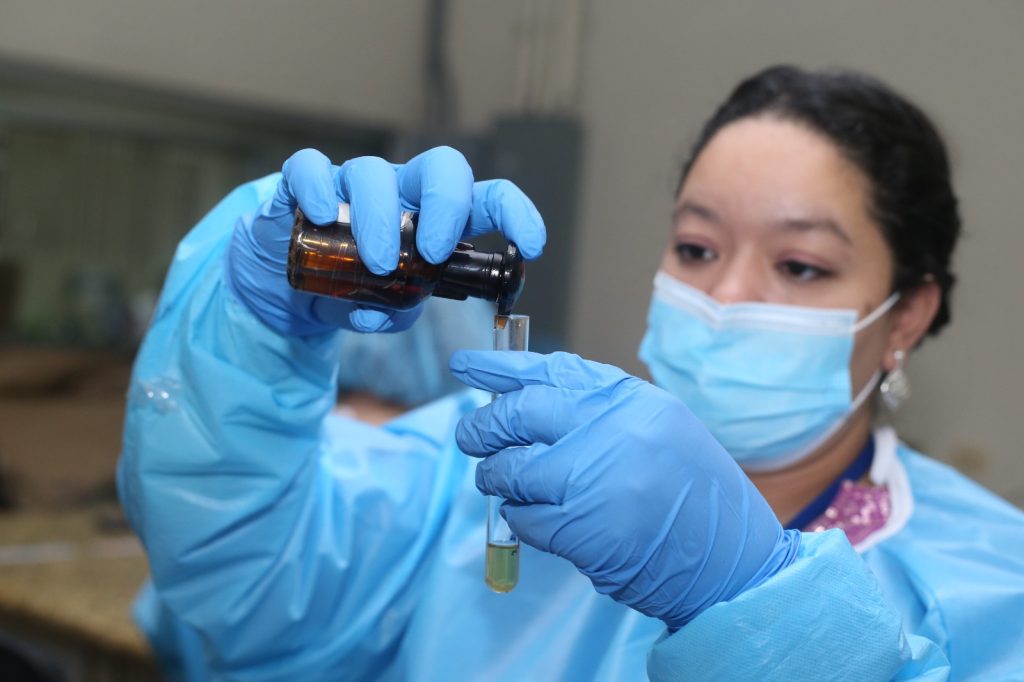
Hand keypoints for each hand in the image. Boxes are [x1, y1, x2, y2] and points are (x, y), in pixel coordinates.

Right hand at [225, 147, 545, 334]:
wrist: (285, 286)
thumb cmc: (348, 288)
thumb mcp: (379, 309)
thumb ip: (392, 311)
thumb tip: (383, 314)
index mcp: (433, 220)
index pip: (486, 200)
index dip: (515, 214)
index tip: (532, 244)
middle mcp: (400, 193)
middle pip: (442, 167)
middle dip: (447, 204)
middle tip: (435, 252)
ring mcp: (351, 184)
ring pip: (374, 172)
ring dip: (380, 219)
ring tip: (377, 265)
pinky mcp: (302, 186)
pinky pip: (311, 167)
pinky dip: (318, 186)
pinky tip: (320, 214)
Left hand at [451, 350, 799, 629]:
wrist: (730, 562)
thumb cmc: (696, 496)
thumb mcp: (659, 427)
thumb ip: (598, 411)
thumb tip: (528, 400)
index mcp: (629, 400)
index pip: (549, 370)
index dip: (498, 367)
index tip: (464, 364)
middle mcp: (609, 429)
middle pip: (517, 415)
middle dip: (482, 426)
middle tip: (469, 435)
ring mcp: (591, 478)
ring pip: (510, 468)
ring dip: (494, 476)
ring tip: (499, 480)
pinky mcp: (578, 529)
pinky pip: (522, 516)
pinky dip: (518, 518)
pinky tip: (533, 519)